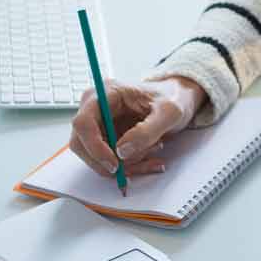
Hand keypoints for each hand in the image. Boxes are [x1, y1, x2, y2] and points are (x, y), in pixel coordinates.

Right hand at [69, 76, 208, 178]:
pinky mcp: (106, 138)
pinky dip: (128, 167)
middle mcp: (96, 108)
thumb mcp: (170, 112)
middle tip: (139, 163)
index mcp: (107, 93)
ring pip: (95, 157)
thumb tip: (121, 151)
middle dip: (109, 161)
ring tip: (152, 153)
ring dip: (123, 165)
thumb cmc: (173, 97)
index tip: (115, 163)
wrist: (178, 99)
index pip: (83, 122)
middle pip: (82, 144)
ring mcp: (100, 124)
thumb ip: (147, 130)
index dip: (94, 147)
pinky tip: (149, 158)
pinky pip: (108, 161)